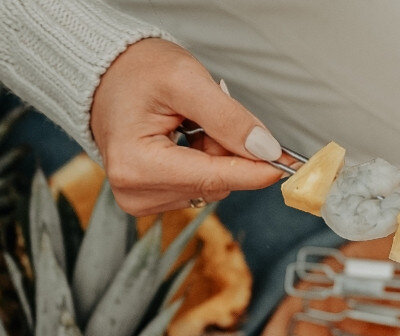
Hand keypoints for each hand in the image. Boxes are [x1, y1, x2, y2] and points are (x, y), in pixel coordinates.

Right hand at [91, 38, 283, 215]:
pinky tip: (185, 141)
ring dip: (215, 157)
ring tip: (189, 126)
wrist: (108, 75)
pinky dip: (204, 164)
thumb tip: (265, 150)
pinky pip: (199, 188)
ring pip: (211, 188)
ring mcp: (141, 200)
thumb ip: (228, 117)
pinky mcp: (150, 200)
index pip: (213, 177)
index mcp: (136, 165)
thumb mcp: (185, 80)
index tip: (290, 165)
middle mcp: (135, 192)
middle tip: (209, 117)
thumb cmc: (137, 72)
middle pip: (215, 184)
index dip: (256, 170)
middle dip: (227, 153)